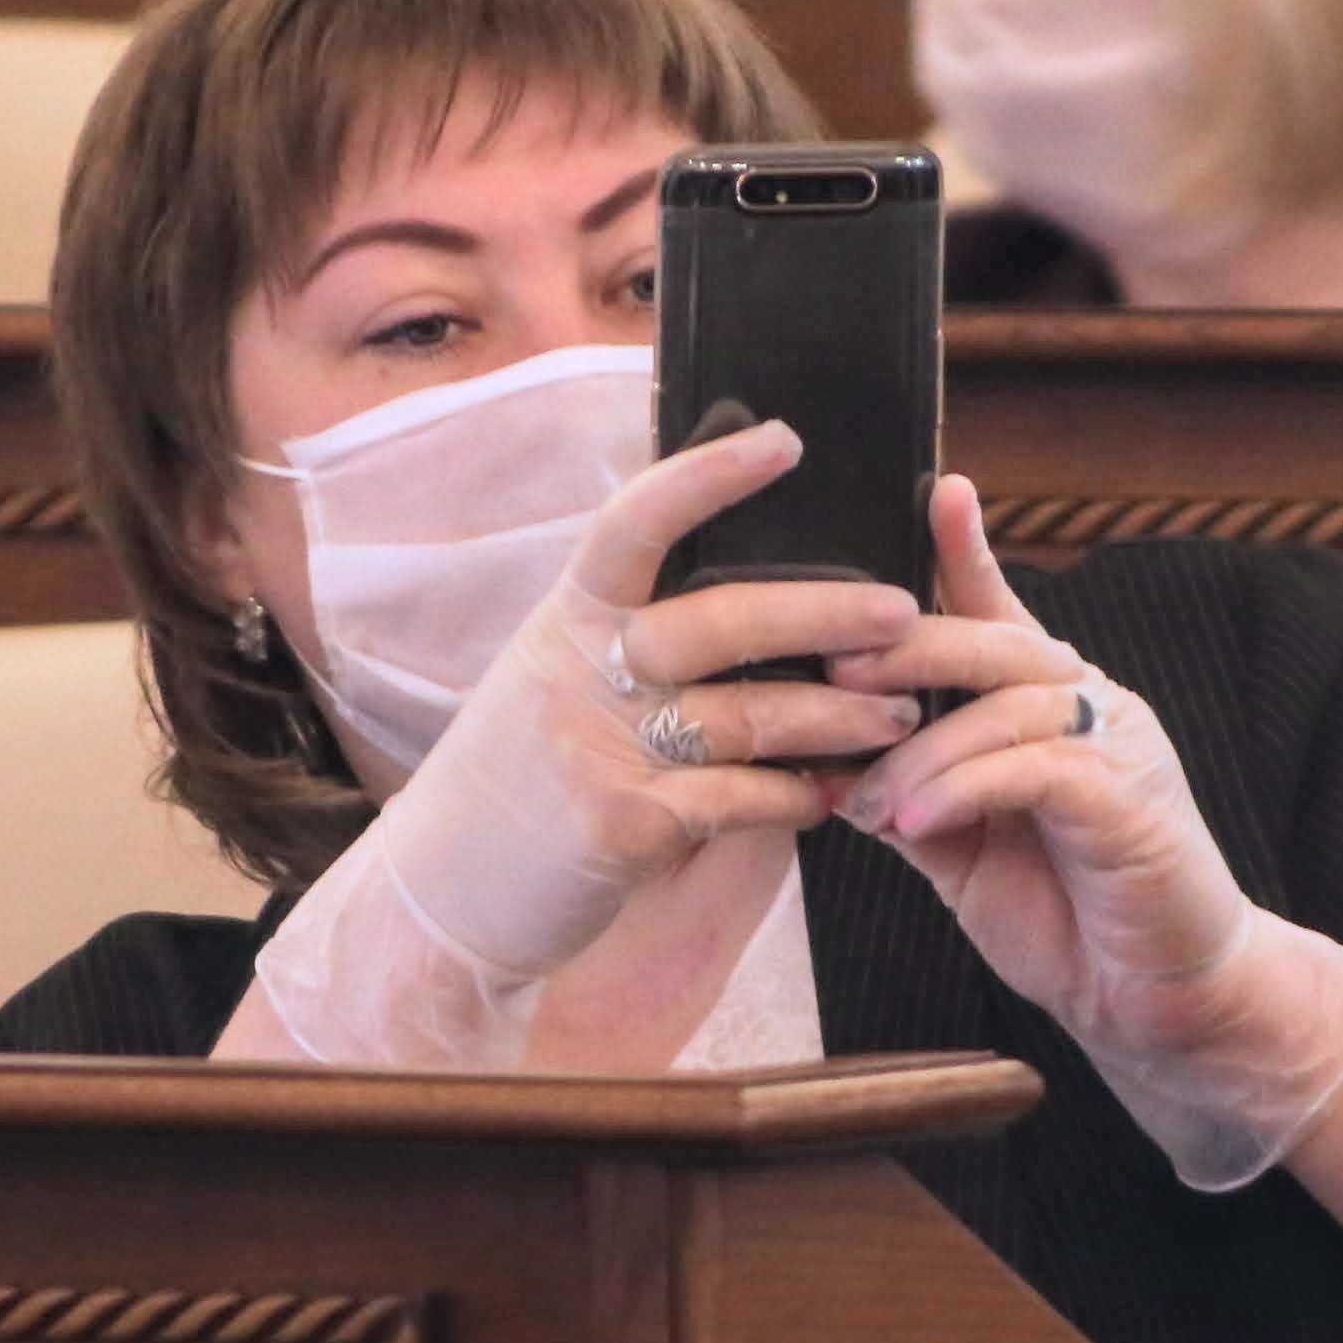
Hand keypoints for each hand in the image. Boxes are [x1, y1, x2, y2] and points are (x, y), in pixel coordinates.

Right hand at [253, 421, 917, 1065]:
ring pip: (748, 717)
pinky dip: (792, 798)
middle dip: (825, 612)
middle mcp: (578, 671)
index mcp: (563, 620)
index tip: (785, 440)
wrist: (437, 901)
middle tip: (905, 611)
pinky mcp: (623, 827)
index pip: (635, 521)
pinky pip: (736, 801)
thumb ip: (617, 636)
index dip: (708, 476)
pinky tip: (832, 797)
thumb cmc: (510, 786)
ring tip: (903, 716)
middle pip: (723, 620)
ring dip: (837, 717)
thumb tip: (727, 580)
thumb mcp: (543, 685)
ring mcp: (598, 749)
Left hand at [827, 477, 1342, 1186]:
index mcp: (1049, 705)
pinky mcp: (1129, 802)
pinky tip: (914, 820)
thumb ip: (912, 789)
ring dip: (922, 750)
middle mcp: (1090, 706)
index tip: (935, 488)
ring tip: (864, 798)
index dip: (968, 551)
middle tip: (834, 660)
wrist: (1156, 1000)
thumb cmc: (1063, 914)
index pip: (1001, 615)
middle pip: (995, 643)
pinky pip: (1036, 770)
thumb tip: (828, 758)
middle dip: (909, 644)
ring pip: (1008, 705)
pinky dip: (965, 788)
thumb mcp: (962, 847)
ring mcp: (1119, 747)